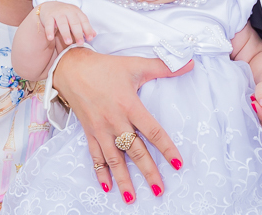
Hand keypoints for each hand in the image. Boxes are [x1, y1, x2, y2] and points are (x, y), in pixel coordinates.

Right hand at [37, 1, 95, 44]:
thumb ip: (84, 26)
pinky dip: (49, 31)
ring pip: (62, 23)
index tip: (90, 38)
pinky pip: (49, 24)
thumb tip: (94, 35)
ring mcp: (58, 13)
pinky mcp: (48, 16)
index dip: (87, 29)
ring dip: (66, 33)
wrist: (50, 6)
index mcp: (76, 11)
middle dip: (78, 33)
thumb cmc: (65, 14)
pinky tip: (50, 38)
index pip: (84, 20)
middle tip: (80, 43)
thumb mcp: (76, 18)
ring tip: (68, 42)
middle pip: (74, 22)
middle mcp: (68, 11)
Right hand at [52, 48, 193, 202]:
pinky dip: (101, 172)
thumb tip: (189, 63)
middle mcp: (115, 121)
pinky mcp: (89, 132)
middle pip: (135, 150)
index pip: (153, 131)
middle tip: (159, 190)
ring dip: (123, 179)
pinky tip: (107, 186)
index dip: (167, 148)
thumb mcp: (135, 65)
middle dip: (148, 171)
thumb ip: (163, 67)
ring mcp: (100, 129)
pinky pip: (95, 156)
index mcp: (130, 105)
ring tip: (132, 198)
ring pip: (114, 159)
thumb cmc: (105, 67)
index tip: (178, 164)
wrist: (71, 68)